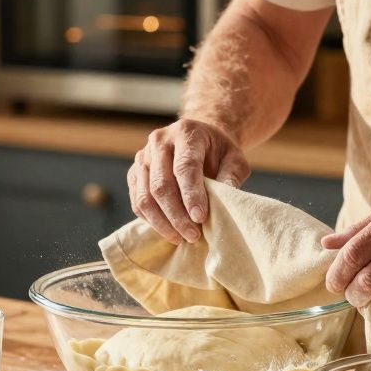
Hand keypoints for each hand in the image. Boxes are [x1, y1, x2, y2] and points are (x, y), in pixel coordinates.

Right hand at [127, 119, 249, 243]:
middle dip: (177, 215)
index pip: (185, 167)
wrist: (199, 139)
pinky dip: (151, 220)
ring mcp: (143, 156)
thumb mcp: (235, 159)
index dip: (191, 195)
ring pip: (145, 196)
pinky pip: (137, 202)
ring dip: (162, 222)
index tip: (200, 218)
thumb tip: (225, 200)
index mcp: (186, 132)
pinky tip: (168, 230)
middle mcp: (159, 141)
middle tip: (193, 235)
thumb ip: (231, 177)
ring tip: (181, 238)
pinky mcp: (134, 173)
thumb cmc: (219, 152)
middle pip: (161, 184)